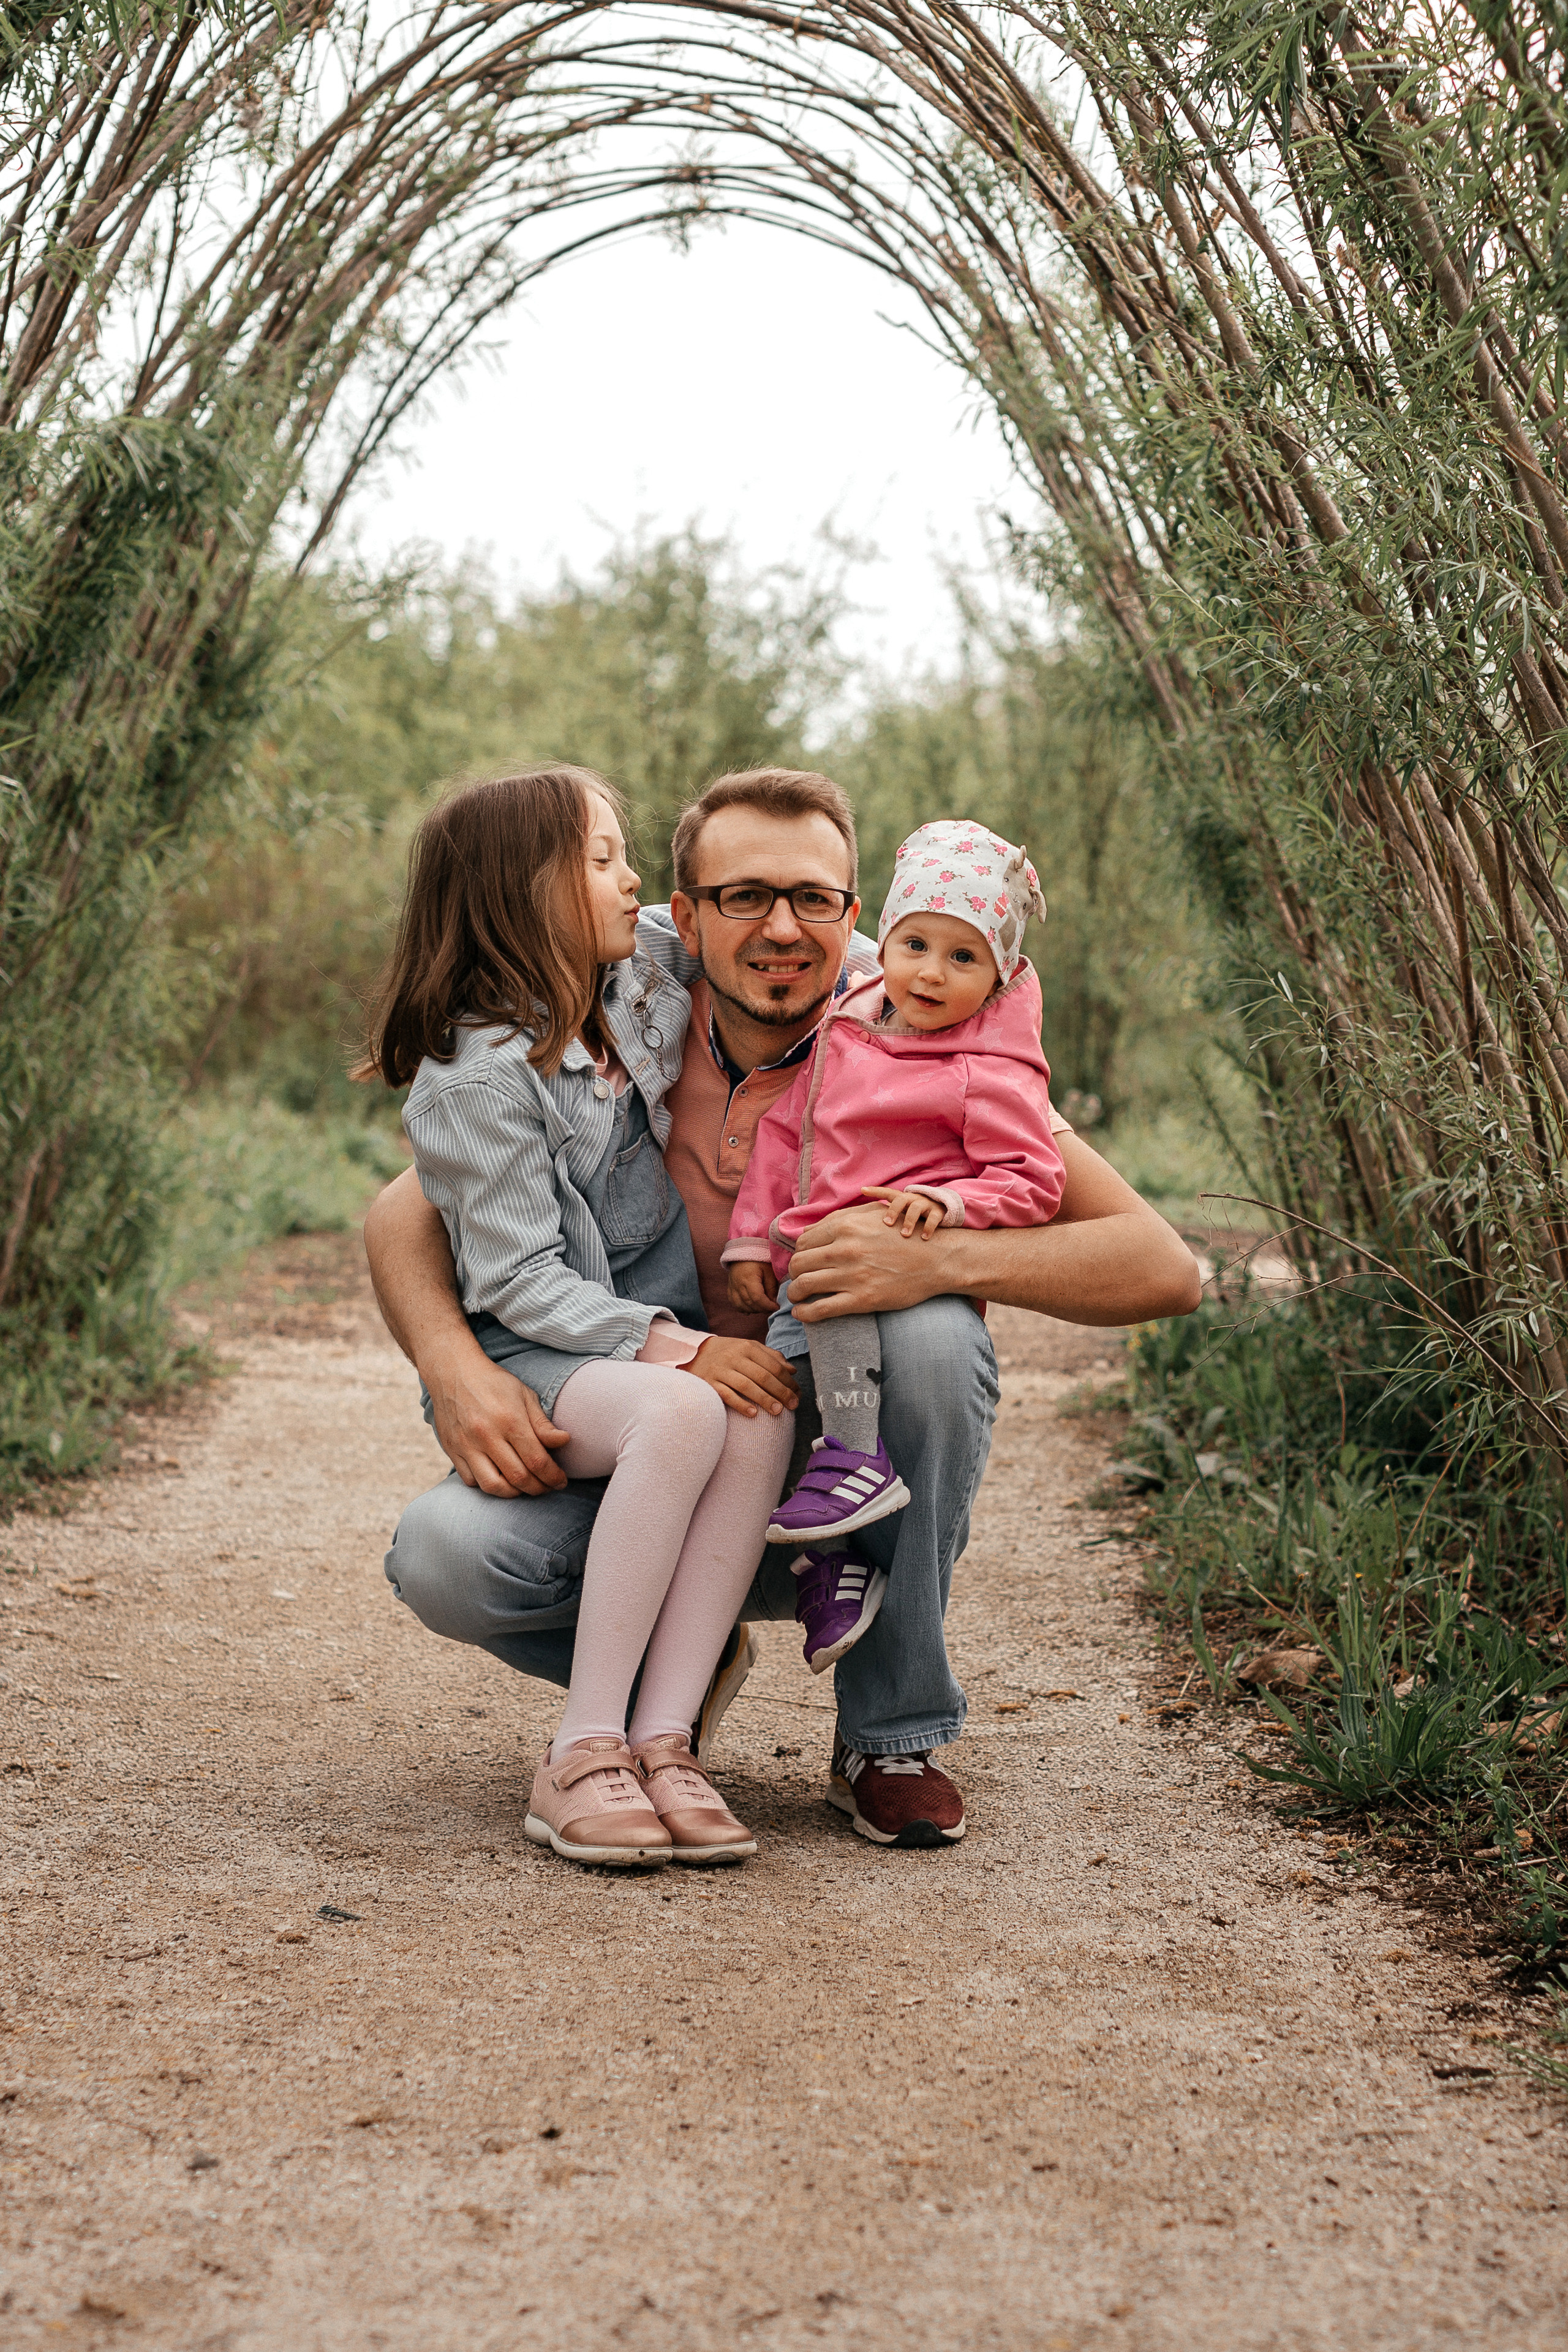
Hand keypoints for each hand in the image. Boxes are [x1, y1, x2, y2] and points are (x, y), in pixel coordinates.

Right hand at [427, 1350, 570, 1495]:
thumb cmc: (494, 1383)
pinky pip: (471, 1480)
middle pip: (518, 1477)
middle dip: (539, 1488)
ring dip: (514, 1493)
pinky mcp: (452, 1450)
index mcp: (510, 1420)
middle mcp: (487, 1435)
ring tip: (525, 1487)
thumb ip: (543, 1424)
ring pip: (493, 1485)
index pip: (537, 1460)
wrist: (453, 1372)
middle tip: (548, 1487)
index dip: (553, 1476)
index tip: (561, 1480)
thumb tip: (565, 1441)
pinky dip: (488, 1486)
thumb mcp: (524, 1395)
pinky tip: (501, 1479)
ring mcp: (467, 1445)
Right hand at [684, 1336, 798, 1416]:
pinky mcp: (709, 1383)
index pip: (773, 1365)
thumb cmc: (727, 1352)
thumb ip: (770, 1357)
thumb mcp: (748, 1348)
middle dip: (781, 1392)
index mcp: (747, 1347)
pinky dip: (740, 1404)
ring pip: (746, 1385)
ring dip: (764, 1399)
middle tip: (793, 1405)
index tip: (797, 1394)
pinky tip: (753, 1414)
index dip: (787, 1381)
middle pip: (762, 1376)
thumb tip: (792, 1370)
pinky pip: (726, 1395)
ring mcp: (721, 1370)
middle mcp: (734, 1357)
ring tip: (778, 1411)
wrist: (693, 1352)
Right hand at [726, 1260, 778, 1312]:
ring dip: (753, 1310)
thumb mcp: (769, 1270)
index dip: (768, 1306)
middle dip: (762, 1309)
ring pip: (741, 1306)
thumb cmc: (758, 1260)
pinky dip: (743, 1308)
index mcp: (749, 1278)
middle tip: (771, 1307)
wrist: (743, 1252)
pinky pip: (734, 1304)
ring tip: (762, 1306)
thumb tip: (773, 1302)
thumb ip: (772, 1287)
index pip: (757, 1298)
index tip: (776, 1307)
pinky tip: (751, 1307)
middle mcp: (738, 1284)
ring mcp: (732, 1287)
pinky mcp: (730, 1289)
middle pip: (749, 1304)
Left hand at [786, 1201, 951, 1319]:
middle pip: (798, 1264)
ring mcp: (852, 1275)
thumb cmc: (904, 1235)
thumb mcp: (872, 1216)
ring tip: (797, 1298)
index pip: (803, 1243)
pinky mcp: (862, 1300)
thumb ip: (838, 1220)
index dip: (798, 1255)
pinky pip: (820, 1309)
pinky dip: (804, 1314)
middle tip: (797, 1281)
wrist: (937, 1258)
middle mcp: (845, 1249)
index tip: (802, 1264)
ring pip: (803, 1286)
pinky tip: (802, 1314)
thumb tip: (806, 1234)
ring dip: (794, 1294)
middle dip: (793, 1275)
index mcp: (845, 1226)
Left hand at [862, 1184, 946, 1239]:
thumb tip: (867, 1225)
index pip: (888, 1192)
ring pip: (916, 1208)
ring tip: (904, 1235)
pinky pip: (933, 1218)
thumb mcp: (903, 1211)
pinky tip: (923, 1238)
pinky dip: (928, 1228)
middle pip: (901, 1199)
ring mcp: (926, 1204)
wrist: (942, 1209)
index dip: (875, 1191)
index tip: (862, 1190)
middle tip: (887, 1223)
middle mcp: (913, 1198)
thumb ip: (889, 1215)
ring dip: (909, 1221)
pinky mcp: (938, 1211)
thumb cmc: (915, 1213)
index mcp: (903, 1198)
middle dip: (893, 1210)